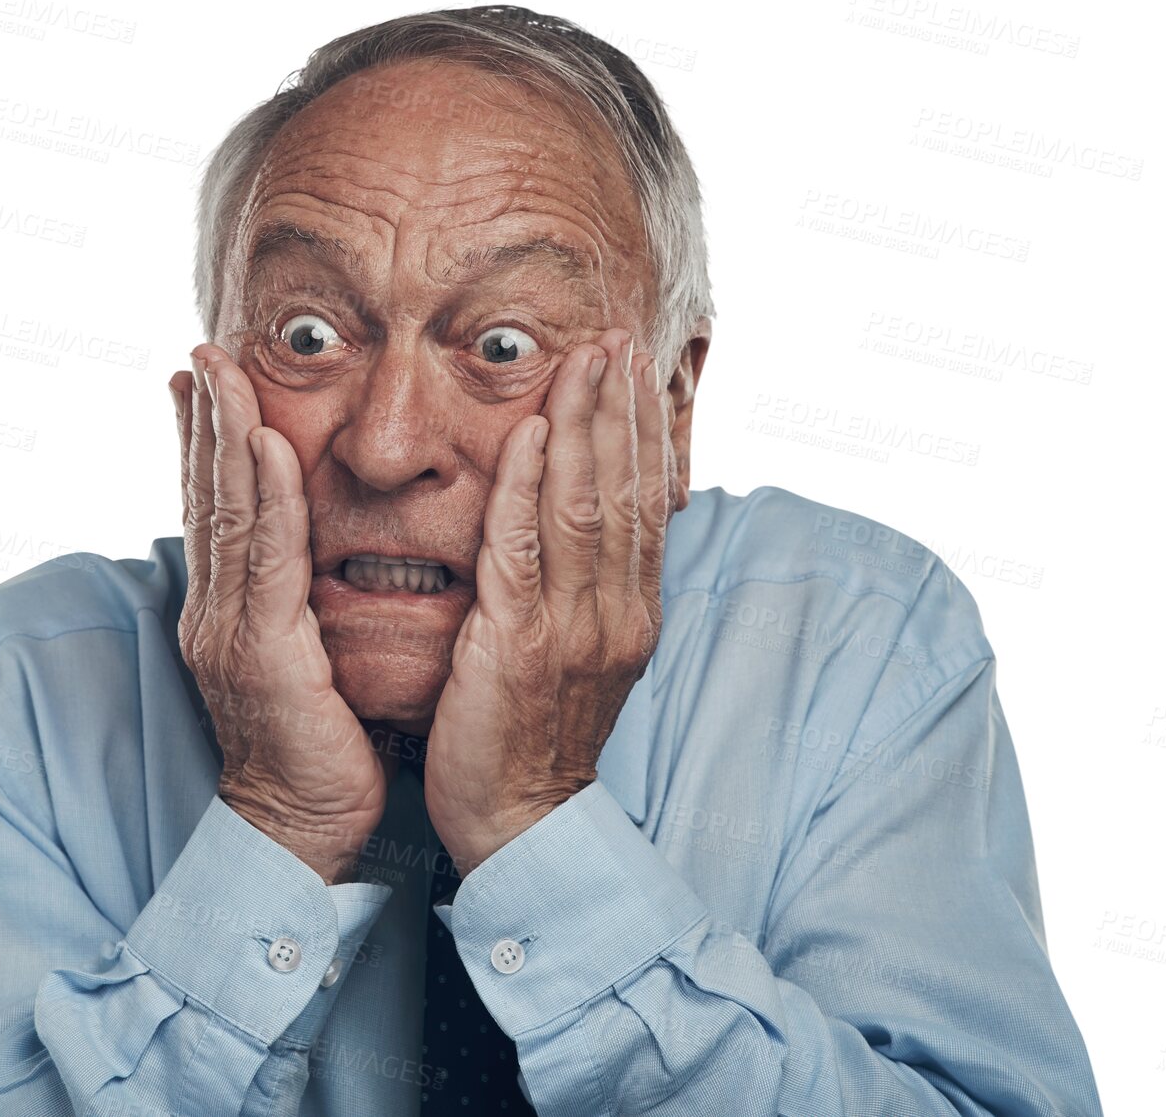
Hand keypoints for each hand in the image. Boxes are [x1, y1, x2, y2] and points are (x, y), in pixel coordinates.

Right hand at [170, 345, 385, 883]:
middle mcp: (218, 609)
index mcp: (230, 610)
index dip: (206, 441)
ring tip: (219, 368)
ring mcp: (231, 628)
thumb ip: (295, 605)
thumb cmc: (315, 747)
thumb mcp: (301, 659)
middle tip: (203, 349)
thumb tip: (308, 561)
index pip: (217, 509)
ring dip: (222, 432)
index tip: (203, 379)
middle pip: (209, 495)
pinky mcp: (262, 650)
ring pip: (228, 511)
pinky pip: (266, 558)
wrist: (301, 826)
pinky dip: (265, 495)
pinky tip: (265, 443)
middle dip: (203, 417)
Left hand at [424, 327, 674, 874]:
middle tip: (617, 338)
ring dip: (586, 426)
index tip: (637, 373)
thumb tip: (589, 538)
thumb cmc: (535, 739)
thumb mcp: (579, 659)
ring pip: (586, 507)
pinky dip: (529, 485)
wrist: (520, 827)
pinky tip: (532, 433)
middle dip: (621, 409)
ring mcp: (574, 631)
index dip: (643, 435)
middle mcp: (616, 615)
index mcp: (631, 615)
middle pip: (625, 491)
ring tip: (587, 359)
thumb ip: (587, 595)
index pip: (646, 506)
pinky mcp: (519, 646)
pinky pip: (525, 549)